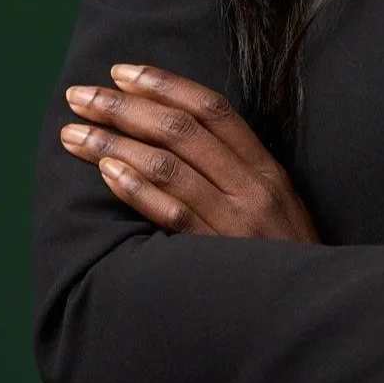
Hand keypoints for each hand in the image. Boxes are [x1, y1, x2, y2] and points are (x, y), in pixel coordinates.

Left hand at [58, 62, 318, 242]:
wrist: (309, 310)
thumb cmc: (282, 259)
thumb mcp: (275, 206)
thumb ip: (236, 172)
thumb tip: (175, 137)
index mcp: (266, 168)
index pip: (212, 109)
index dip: (164, 85)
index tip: (122, 72)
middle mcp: (252, 188)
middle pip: (182, 131)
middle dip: (124, 108)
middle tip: (80, 97)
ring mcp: (235, 221)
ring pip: (168, 167)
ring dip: (113, 145)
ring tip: (74, 135)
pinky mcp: (217, 255)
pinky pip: (172, 214)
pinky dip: (137, 189)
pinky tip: (106, 173)